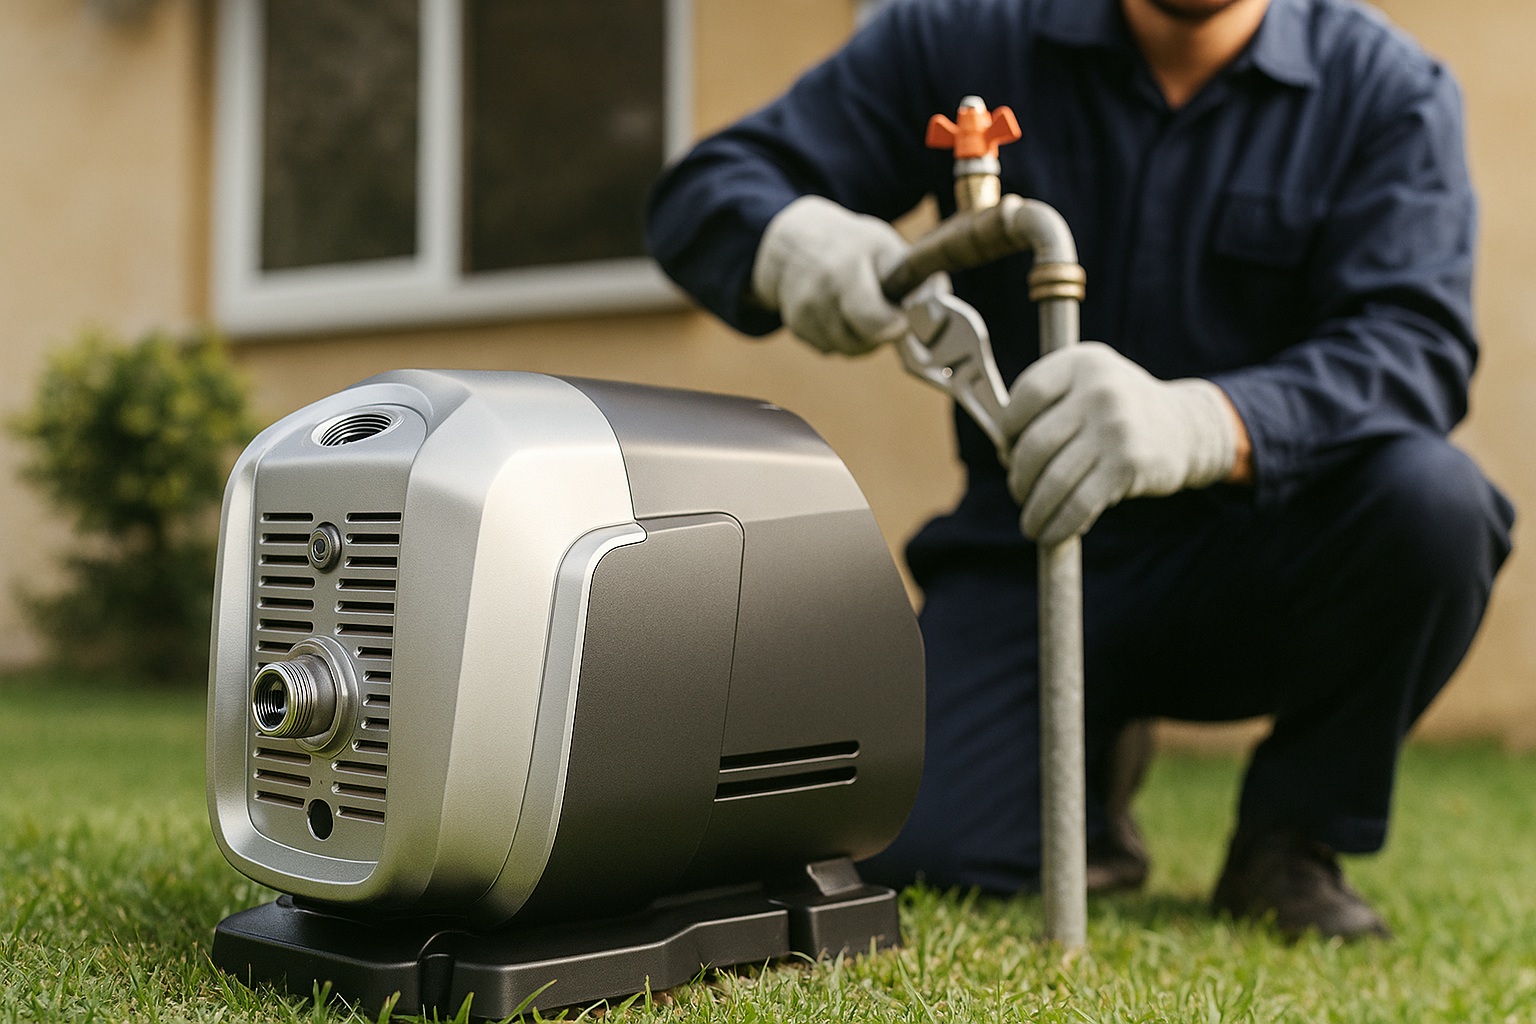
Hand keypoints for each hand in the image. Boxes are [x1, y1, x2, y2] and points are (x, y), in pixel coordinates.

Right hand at [751, 195, 909, 355]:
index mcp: (844, 270)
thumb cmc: (850, 243)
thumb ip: (912, 274)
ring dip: (862, 337)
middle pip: (861, 343)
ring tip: (862, 308)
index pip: (872, 321)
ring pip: (847, 349)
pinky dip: (841, 337)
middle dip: (880, 334)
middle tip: (886, 313)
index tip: (901, 317)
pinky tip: (841, 312)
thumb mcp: (883, 244)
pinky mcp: (797, 328)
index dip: (894, 327)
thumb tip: (939, 300)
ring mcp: (803, 313)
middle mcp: (818, 294)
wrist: (795, 242)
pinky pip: (831, 348)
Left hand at [1001, 342, 1236, 545]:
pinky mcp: (1128, 462)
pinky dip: (1060, 525)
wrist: (1186, 427)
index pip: (1026, 395)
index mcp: (1081, 362)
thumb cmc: (1116, 413)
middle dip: (1019, 477)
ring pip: (1054, 479)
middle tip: (1019, 492)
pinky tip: (1052, 533)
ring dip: (1035, 509)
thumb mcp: (1087, 385)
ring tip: (1030, 523)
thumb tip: (1003, 452)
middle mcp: (1099, 388)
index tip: (1007, 451)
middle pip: (1034, 444)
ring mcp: (1115, 425)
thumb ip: (1047, 406)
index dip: (1008, 429)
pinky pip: (1080, 503)